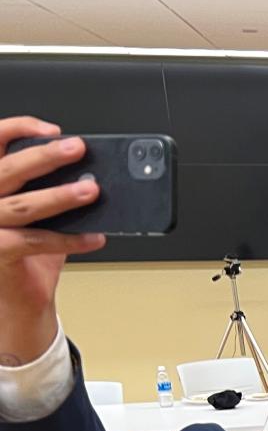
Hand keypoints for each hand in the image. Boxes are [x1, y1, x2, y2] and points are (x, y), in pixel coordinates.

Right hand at [0, 118, 104, 363]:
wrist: (17, 301)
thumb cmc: (25, 254)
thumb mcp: (35, 215)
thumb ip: (49, 192)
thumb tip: (88, 174)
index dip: (18, 129)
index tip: (52, 129)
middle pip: (7, 170)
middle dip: (45, 156)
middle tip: (77, 148)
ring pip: (23, 205)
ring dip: (61, 196)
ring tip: (92, 191)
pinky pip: (36, 242)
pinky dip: (70, 240)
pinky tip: (95, 238)